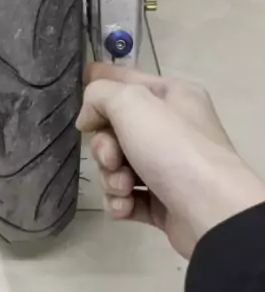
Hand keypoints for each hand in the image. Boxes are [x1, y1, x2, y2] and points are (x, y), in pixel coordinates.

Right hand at [77, 64, 264, 258]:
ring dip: (111, 177)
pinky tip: (126, 206)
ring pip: (117, 166)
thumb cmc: (172, 147)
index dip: (100, 86)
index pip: (127, 79)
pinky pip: (127, 197)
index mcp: (173, 95)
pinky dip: (121, 202)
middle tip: (112, 158)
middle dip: (104, 147)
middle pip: (116, 130)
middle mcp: (173, 128)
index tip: (81, 102)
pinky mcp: (164, 203)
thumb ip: (100, 95)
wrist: (210, 211)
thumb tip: (88, 118)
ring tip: (124, 188)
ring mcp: (169, 168)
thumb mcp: (132, 102)